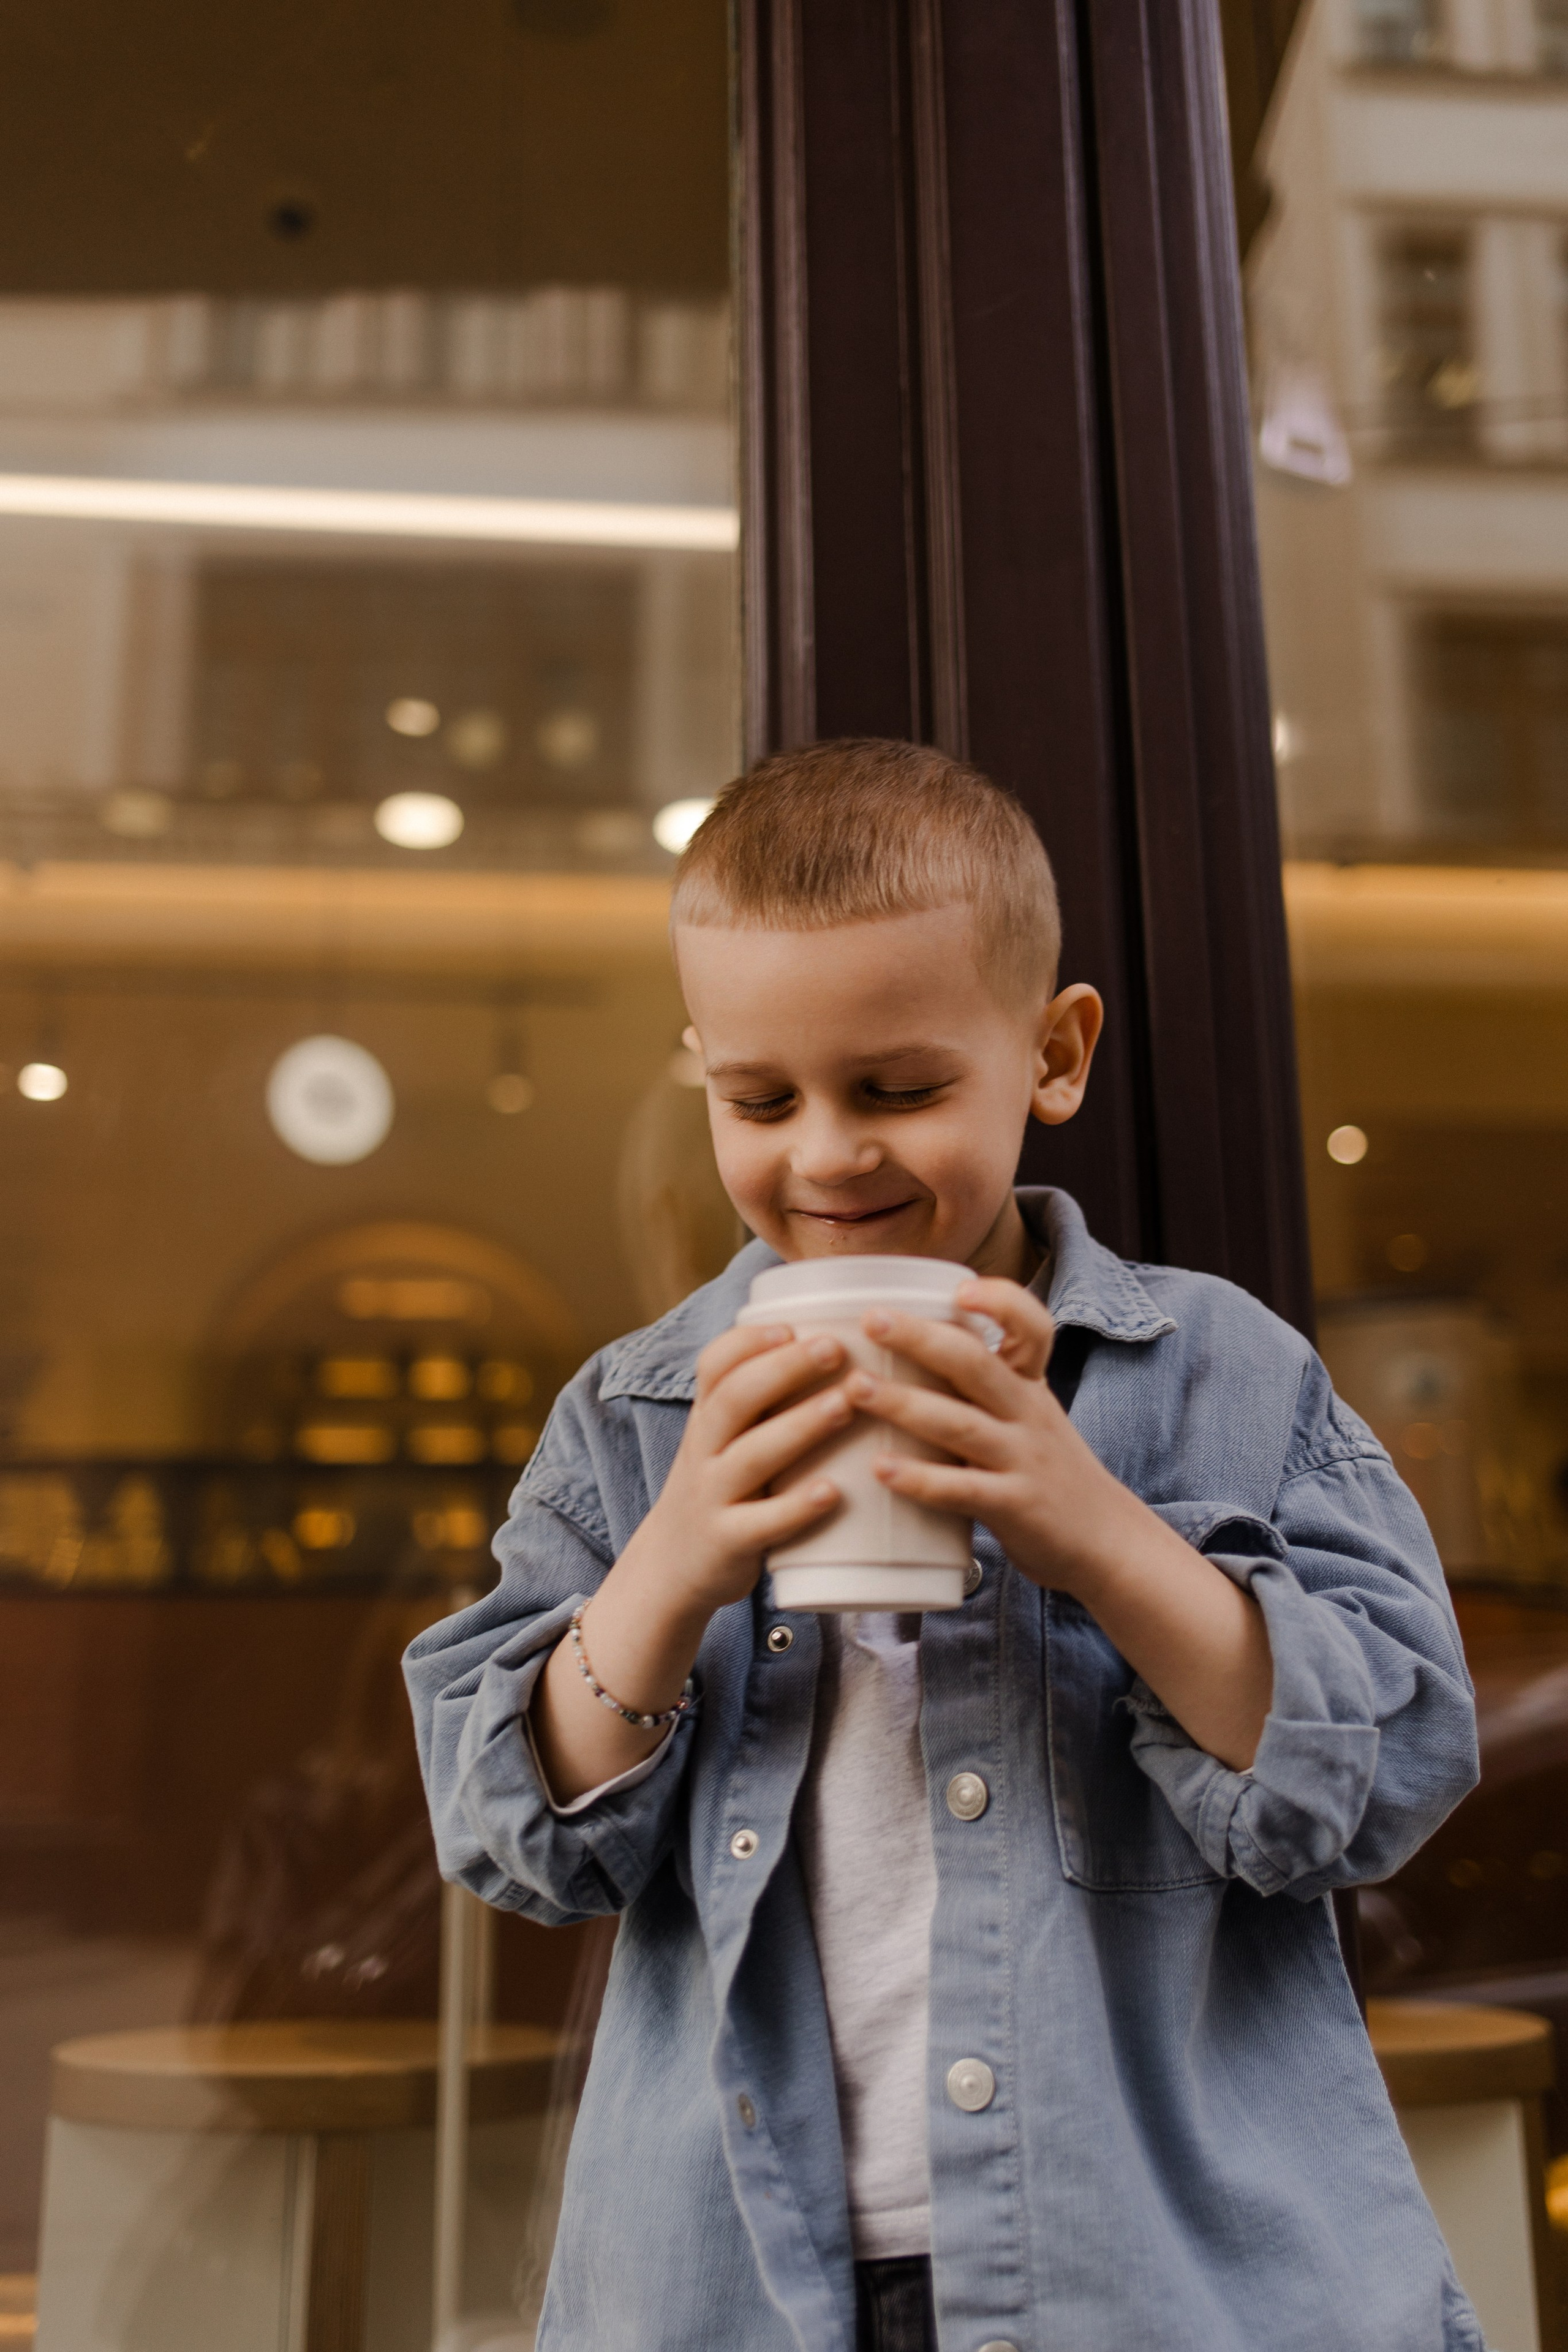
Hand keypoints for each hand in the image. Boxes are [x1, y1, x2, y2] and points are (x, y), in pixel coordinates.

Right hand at [533, 1321, 850, 1801]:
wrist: (671, 1570)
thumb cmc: (721, 1490)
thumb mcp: (724, 1440)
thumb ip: (763, 1401)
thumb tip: (836, 1340)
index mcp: (706, 1418)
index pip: (714, 1364)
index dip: (750, 1341)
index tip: (795, 1323)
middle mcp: (703, 1450)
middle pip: (735, 1399)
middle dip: (785, 1368)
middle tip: (837, 1348)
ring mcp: (711, 1497)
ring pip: (752, 1455)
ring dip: (800, 1426)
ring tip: (846, 1404)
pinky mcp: (727, 1542)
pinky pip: (762, 1523)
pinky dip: (797, 1507)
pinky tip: (833, 1493)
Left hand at [846, 1279, 1139, 1596]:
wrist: (1105, 1540)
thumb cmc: (1047, 1471)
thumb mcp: (1026, 1415)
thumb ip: (980, 1385)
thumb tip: (905, 1349)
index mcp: (1029, 1384)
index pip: (1033, 1327)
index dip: (1002, 1301)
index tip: (961, 1287)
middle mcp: (1028, 1413)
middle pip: (976, 1364)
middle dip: (921, 1338)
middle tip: (871, 1320)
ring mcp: (1023, 1459)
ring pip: (960, 1424)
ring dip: (904, 1403)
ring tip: (855, 1388)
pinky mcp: (1015, 1506)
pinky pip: (963, 1489)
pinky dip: (920, 1479)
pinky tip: (880, 1469)